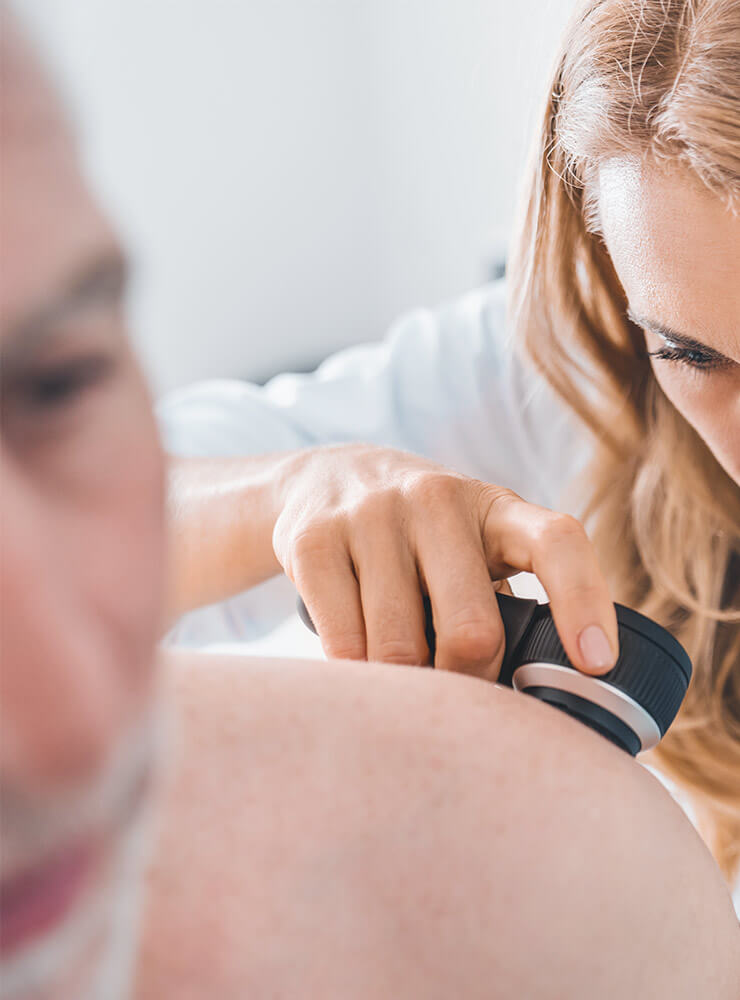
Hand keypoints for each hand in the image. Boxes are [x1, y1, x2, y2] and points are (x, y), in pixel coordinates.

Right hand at [273, 444, 617, 679]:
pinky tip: (361, 669)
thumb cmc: (421, 538)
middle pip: (471, 629)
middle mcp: (436, 501)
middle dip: (469, 684)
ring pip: (398, 649)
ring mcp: (371, 516)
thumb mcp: (473, 547)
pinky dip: (357, 675)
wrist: (325, 479)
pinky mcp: (314, 542)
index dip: (584, 602)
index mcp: (494, 509)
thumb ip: (508, 603)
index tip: (595, 664)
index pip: (557, 542)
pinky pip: (342, 644)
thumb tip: (542, 708)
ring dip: (405, 688)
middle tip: (460, 700)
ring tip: (405, 684)